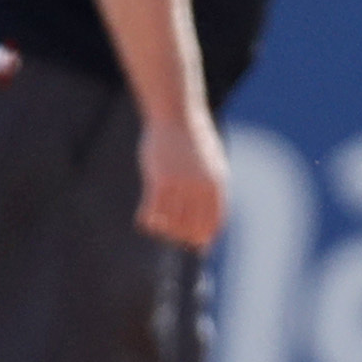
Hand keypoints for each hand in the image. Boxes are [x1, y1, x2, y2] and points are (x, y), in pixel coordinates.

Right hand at [135, 108, 230, 251]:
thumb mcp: (212, 163)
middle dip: (182, 236)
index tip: (198, 246)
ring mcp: (181, 184)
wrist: (177, 115)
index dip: (205, 237)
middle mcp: (201, 188)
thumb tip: (210, 208)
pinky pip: (152, 210)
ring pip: (171, 222)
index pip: (213, 223)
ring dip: (163, 229)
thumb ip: (211, 188)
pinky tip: (143, 219)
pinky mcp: (160, 180)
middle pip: (191, 227)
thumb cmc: (194, 140)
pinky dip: (147, 219)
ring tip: (157, 225)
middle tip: (172, 234)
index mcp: (217, 185)